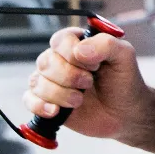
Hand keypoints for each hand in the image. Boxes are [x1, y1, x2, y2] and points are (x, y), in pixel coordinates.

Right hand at [23, 26, 147, 141]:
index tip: (95, 66)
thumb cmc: (125, 80)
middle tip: (89, 83)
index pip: (60, 40)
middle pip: (45, 62)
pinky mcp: (47, 102)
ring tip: (80, 100)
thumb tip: (79, 51)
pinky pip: (29, 100)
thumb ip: (105, 44)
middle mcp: (60, 60)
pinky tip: (56, 111)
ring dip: (60, 93)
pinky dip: (40, 105)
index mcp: (77, 43)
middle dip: (68, 76)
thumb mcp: (124, 55)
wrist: (125, 113)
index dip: (73, 54)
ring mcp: (52, 81)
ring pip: (37, 81)